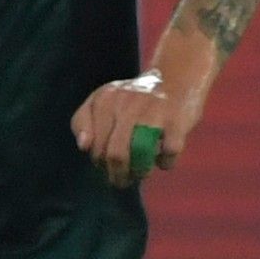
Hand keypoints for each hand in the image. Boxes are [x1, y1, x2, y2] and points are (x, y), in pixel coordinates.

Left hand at [71, 72, 196, 188]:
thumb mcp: (101, 102)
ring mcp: (153, 111)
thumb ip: (82, 122)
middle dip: (118, 175)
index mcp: (105, 100)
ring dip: (140, 172)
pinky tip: (163, 158)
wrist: (176, 77)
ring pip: (140, 155)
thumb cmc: (132, 99)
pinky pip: (168, 153)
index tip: (107, 165)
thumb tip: (83, 147)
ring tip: (140, 174)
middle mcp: (127, 103)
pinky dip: (165, 163)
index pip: (94, 146)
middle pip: (116, 154)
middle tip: (122, 181)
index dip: (99, 162)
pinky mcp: (177, 120)